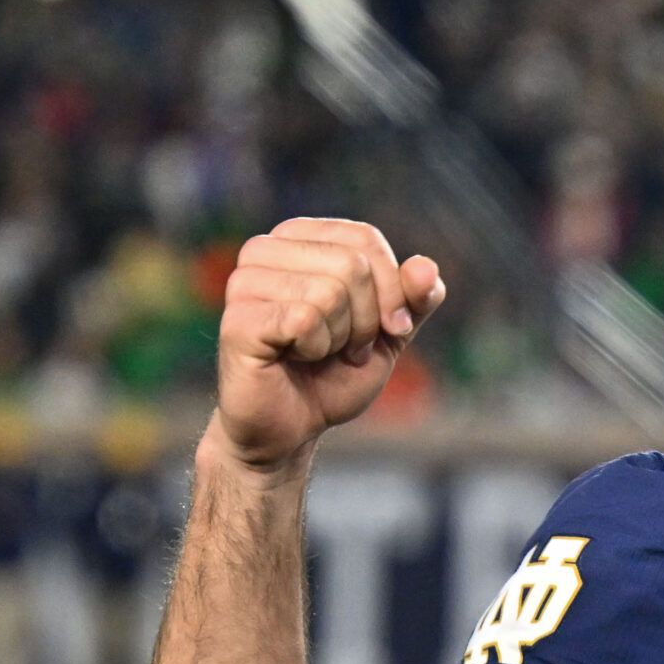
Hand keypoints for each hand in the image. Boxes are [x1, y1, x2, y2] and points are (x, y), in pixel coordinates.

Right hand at [208, 217, 446, 472]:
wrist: (293, 426)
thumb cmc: (334, 373)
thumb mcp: (390, 332)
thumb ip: (414, 298)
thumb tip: (426, 269)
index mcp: (299, 238)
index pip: (364, 238)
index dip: (392, 289)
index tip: (389, 328)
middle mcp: (264, 250)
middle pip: (352, 264)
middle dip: (367, 320)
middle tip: (347, 349)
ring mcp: (244, 282)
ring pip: (329, 292)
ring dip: (340, 337)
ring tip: (319, 353)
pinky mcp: (237, 319)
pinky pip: (304, 320)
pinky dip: (315, 349)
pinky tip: (294, 358)